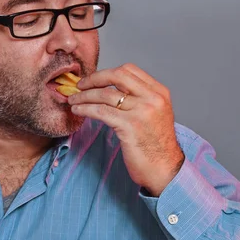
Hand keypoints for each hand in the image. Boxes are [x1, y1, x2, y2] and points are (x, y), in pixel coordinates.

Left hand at [68, 63, 183, 196]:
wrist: (166, 170)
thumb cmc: (156, 146)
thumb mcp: (155, 114)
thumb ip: (139, 99)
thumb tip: (110, 89)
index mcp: (159, 92)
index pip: (129, 70)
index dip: (107, 72)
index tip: (94, 79)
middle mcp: (153, 98)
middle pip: (117, 76)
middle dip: (94, 78)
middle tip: (80, 85)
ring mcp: (142, 111)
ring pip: (105, 94)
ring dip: (84, 96)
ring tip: (73, 100)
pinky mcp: (130, 126)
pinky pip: (101, 111)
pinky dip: (85, 109)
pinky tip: (77, 110)